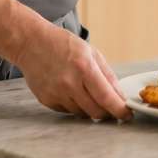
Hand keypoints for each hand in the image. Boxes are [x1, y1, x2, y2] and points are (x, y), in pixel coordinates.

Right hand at [14, 24, 131, 120]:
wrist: (31, 42)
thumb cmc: (62, 44)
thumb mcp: (91, 52)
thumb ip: (107, 75)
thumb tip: (119, 96)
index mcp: (84, 68)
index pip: (107, 98)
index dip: (119, 110)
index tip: (127, 115)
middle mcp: (70, 83)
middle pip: (96, 111)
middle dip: (107, 112)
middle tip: (109, 106)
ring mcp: (57, 93)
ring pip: (82, 113)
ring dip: (90, 108)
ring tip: (85, 91)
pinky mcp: (46, 100)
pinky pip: (67, 111)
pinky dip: (74, 105)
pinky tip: (70, 90)